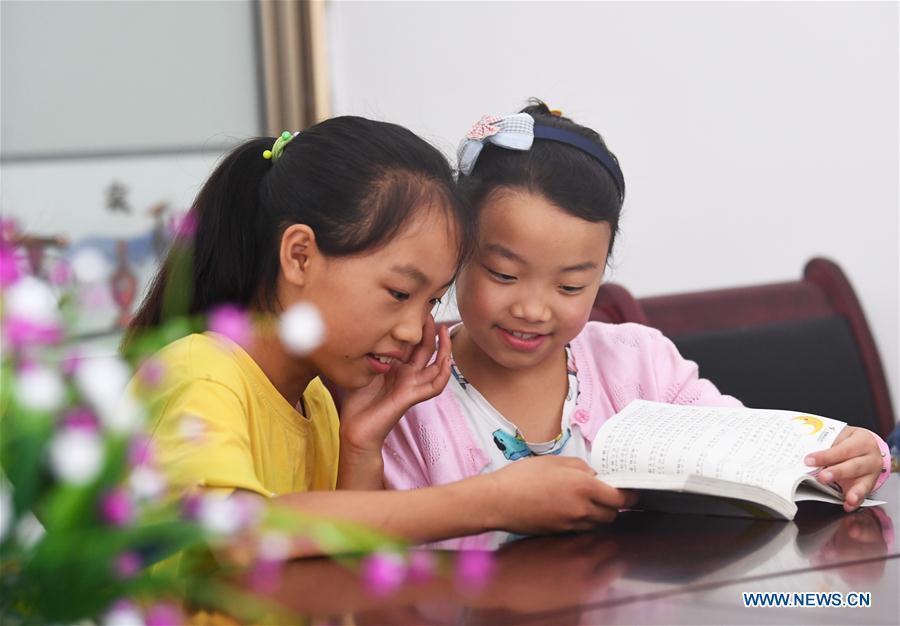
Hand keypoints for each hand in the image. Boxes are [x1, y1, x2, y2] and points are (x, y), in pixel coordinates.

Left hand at [340, 315, 450, 454]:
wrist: (355, 430)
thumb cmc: (357, 403)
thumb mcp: (362, 369)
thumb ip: (370, 353)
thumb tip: (367, 331)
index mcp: (398, 368)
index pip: (412, 344)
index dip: (417, 328)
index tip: (416, 309)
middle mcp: (408, 376)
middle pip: (427, 350)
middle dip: (431, 331)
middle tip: (431, 313)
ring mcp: (411, 386)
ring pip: (437, 367)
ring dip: (444, 349)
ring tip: (445, 331)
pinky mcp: (410, 397)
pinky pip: (434, 386)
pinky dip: (443, 375)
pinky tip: (446, 361)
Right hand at [483, 456, 636, 534]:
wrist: (497, 501)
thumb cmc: (521, 477)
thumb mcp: (553, 461)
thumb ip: (580, 467)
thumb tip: (595, 475)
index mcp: (583, 487)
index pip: (620, 498)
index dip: (629, 495)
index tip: (630, 492)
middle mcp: (581, 509)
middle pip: (612, 514)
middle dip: (613, 505)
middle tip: (606, 493)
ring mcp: (571, 525)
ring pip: (598, 524)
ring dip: (598, 514)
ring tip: (586, 501)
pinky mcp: (560, 533)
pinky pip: (581, 529)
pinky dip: (583, 521)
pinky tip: (570, 510)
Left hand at [805, 427, 884, 511]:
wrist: (866, 446)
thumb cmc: (850, 441)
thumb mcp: (841, 436)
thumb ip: (828, 444)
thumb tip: (808, 454)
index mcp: (863, 441)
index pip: (843, 449)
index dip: (826, 455)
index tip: (810, 460)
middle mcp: (871, 458)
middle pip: (854, 466)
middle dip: (838, 472)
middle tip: (823, 477)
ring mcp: (872, 473)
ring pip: (864, 482)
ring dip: (854, 491)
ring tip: (848, 498)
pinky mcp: (869, 485)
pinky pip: (864, 494)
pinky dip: (856, 501)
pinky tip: (849, 505)